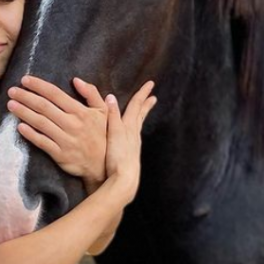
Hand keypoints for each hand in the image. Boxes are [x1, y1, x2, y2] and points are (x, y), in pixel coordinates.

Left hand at [7, 75, 106, 185]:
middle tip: (12, 90)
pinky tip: (19, 127)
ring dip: (24, 112)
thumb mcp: (103, 112)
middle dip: (26, 97)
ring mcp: (65, 140)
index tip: (25, 79)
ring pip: (40, 123)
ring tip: (11, 104)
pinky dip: (30, 134)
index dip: (38, 86)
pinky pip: (42, 142)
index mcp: (80, 112)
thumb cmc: (103, 135)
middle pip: (44, 106)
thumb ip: (91, 93)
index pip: (55, 94)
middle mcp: (71, 124)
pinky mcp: (60, 154)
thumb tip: (76, 80)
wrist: (104, 166)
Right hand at [104, 81, 156, 204]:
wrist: (124, 180)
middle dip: (145, 104)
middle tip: (152, 95)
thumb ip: (112, 116)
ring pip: (138, 125)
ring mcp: (133, 145)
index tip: (150, 84)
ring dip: (141, 115)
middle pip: (140, 115)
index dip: (141, 94)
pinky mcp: (130, 154)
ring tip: (145, 110)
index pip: (136, 106)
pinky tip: (133, 134)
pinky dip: (135, 128)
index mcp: (128, 127)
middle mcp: (133, 134)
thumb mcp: (113, 134)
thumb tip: (111, 97)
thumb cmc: (118, 157)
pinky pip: (134, 135)